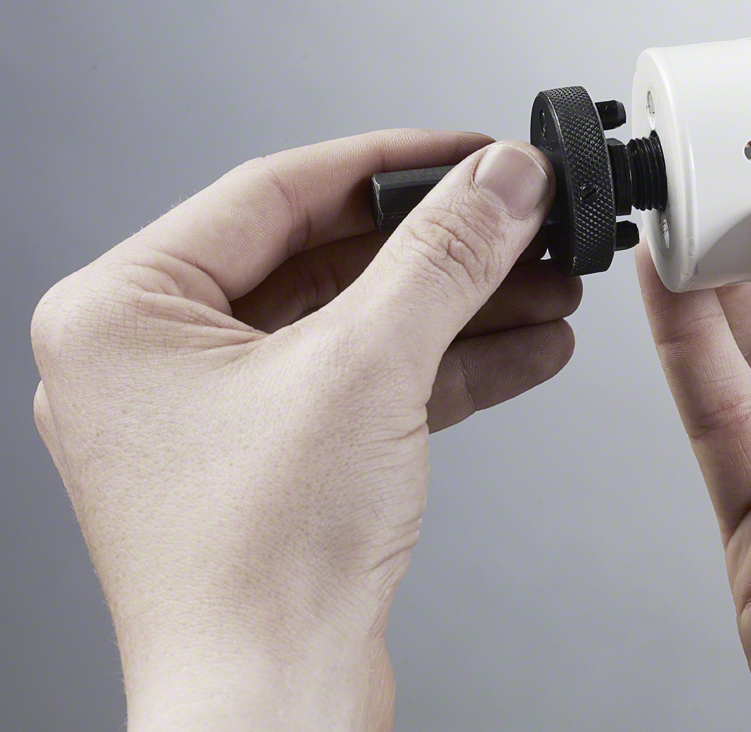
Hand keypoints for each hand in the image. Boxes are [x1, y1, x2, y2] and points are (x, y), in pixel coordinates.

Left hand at [30, 130, 580, 730]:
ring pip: (357, 324)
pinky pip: (364, 383)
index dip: (393, 162)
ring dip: (460, 307)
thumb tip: (499, 180)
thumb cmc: (258, 568)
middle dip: (443, 249)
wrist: (273, 711)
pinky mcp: (273, 459)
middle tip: (522, 221)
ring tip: (547, 286)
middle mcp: (157, 358)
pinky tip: (524, 349)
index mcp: (125, 311)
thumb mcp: (366, 367)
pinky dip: (445, 367)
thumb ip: (441, 256)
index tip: (473, 151)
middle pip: (327, 259)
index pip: (278, 191)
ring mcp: (217, 414)